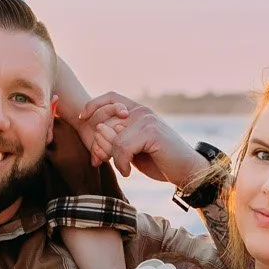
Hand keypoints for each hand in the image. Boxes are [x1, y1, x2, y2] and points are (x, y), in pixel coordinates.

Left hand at [76, 94, 203, 187]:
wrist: (186, 171)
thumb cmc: (159, 161)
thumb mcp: (133, 149)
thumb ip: (117, 139)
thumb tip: (97, 131)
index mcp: (138, 111)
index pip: (111, 97)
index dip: (94, 105)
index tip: (83, 119)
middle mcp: (143, 111)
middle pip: (106, 120)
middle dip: (99, 143)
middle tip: (101, 160)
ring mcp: (147, 120)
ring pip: (113, 137)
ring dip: (113, 157)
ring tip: (123, 167)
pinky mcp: (151, 132)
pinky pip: (122, 147)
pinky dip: (122, 163)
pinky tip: (129, 171)